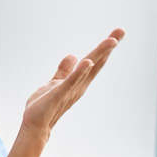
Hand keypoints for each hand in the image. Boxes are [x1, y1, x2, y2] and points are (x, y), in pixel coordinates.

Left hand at [15, 28, 125, 152]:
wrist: (35, 125)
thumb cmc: (44, 107)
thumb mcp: (55, 83)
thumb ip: (64, 71)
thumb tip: (73, 56)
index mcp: (78, 82)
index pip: (94, 61)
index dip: (105, 48)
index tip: (118, 33)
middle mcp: (79, 86)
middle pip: (97, 62)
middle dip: (108, 47)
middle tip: (121, 31)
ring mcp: (70, 90)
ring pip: (88, 69)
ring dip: (99, 54)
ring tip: (111, 41)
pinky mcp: (59, 94)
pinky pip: (71, 81)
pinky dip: (79, 71)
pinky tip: (87, 60)